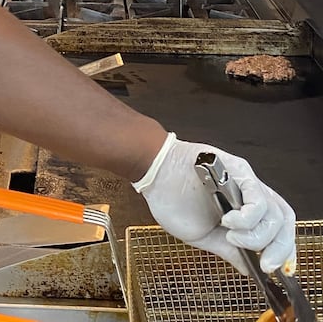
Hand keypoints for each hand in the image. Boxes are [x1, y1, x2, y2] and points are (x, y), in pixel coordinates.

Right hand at [132, 133, 295, 274]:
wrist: (154, 173)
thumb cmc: (172, 198)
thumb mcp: (203, 234)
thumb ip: (228, 249)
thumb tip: (248, 267)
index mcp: (243, 207)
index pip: (277, 227)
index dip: (283, 248)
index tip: (276, 268)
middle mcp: (249, 192)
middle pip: (283, 220)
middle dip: (279, 248)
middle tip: (264, 264)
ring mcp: (245, 180)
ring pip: (274, 213)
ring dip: (257, 235)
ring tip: (231, 235)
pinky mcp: (239, 169)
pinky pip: (258, 199)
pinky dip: (248, 218)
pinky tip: (229, 221)